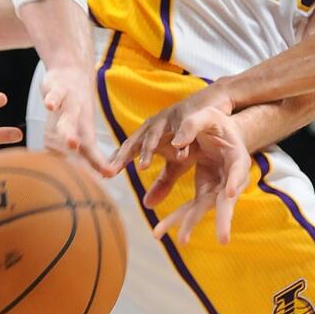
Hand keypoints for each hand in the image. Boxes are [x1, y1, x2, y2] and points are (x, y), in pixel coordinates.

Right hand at [41, 65, 109, 172]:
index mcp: (83, 127)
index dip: (99, 162)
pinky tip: (50, 105)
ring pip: (68, 117)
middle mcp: (79, 117)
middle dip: (85, 153)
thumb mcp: (79, 125)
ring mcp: (69, 102)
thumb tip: (81, 178)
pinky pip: (54, 95)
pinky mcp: (56, 88)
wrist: (71, 68)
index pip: (91, 149)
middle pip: (81, 136)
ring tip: (71, 143)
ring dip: (70, 131)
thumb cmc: (74, 104)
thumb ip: (79, 148)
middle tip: (93, 172)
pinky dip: (52, 100)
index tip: (110, 174)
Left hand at [107, 80, 234, 174]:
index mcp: (148, 136)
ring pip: (154, 133)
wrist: (212, 108)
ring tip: (142, 167)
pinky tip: (179, 152)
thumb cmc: (189, 137)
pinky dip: (180, 140)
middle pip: (135, 141)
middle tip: (112, 171)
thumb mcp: (177, 162)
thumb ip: (163, 182)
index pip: (128, 150)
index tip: (102, 176)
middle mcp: (154, 126)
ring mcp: (169, 118)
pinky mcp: (187, 114)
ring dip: (149, 149)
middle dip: (123, 156)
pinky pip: (182, 128)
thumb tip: (146, 205)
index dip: (116, 162)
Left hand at [147, 107, 250, 245]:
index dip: (235, 182)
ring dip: (191, 224)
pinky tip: (158, 231)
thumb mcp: (206, 117)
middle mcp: (230, 179)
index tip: (230, 194)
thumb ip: (192, 125)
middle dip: (223, 219)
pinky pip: (189, 209)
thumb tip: (177, 143)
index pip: (238, 171)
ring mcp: (217, 189)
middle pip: (226, 200)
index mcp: (237, 158)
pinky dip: (175, 220)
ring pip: (203, 209)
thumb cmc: (216, 124)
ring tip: (181, 239)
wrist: (219, 136)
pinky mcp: (204, 193)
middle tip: (223, 239)